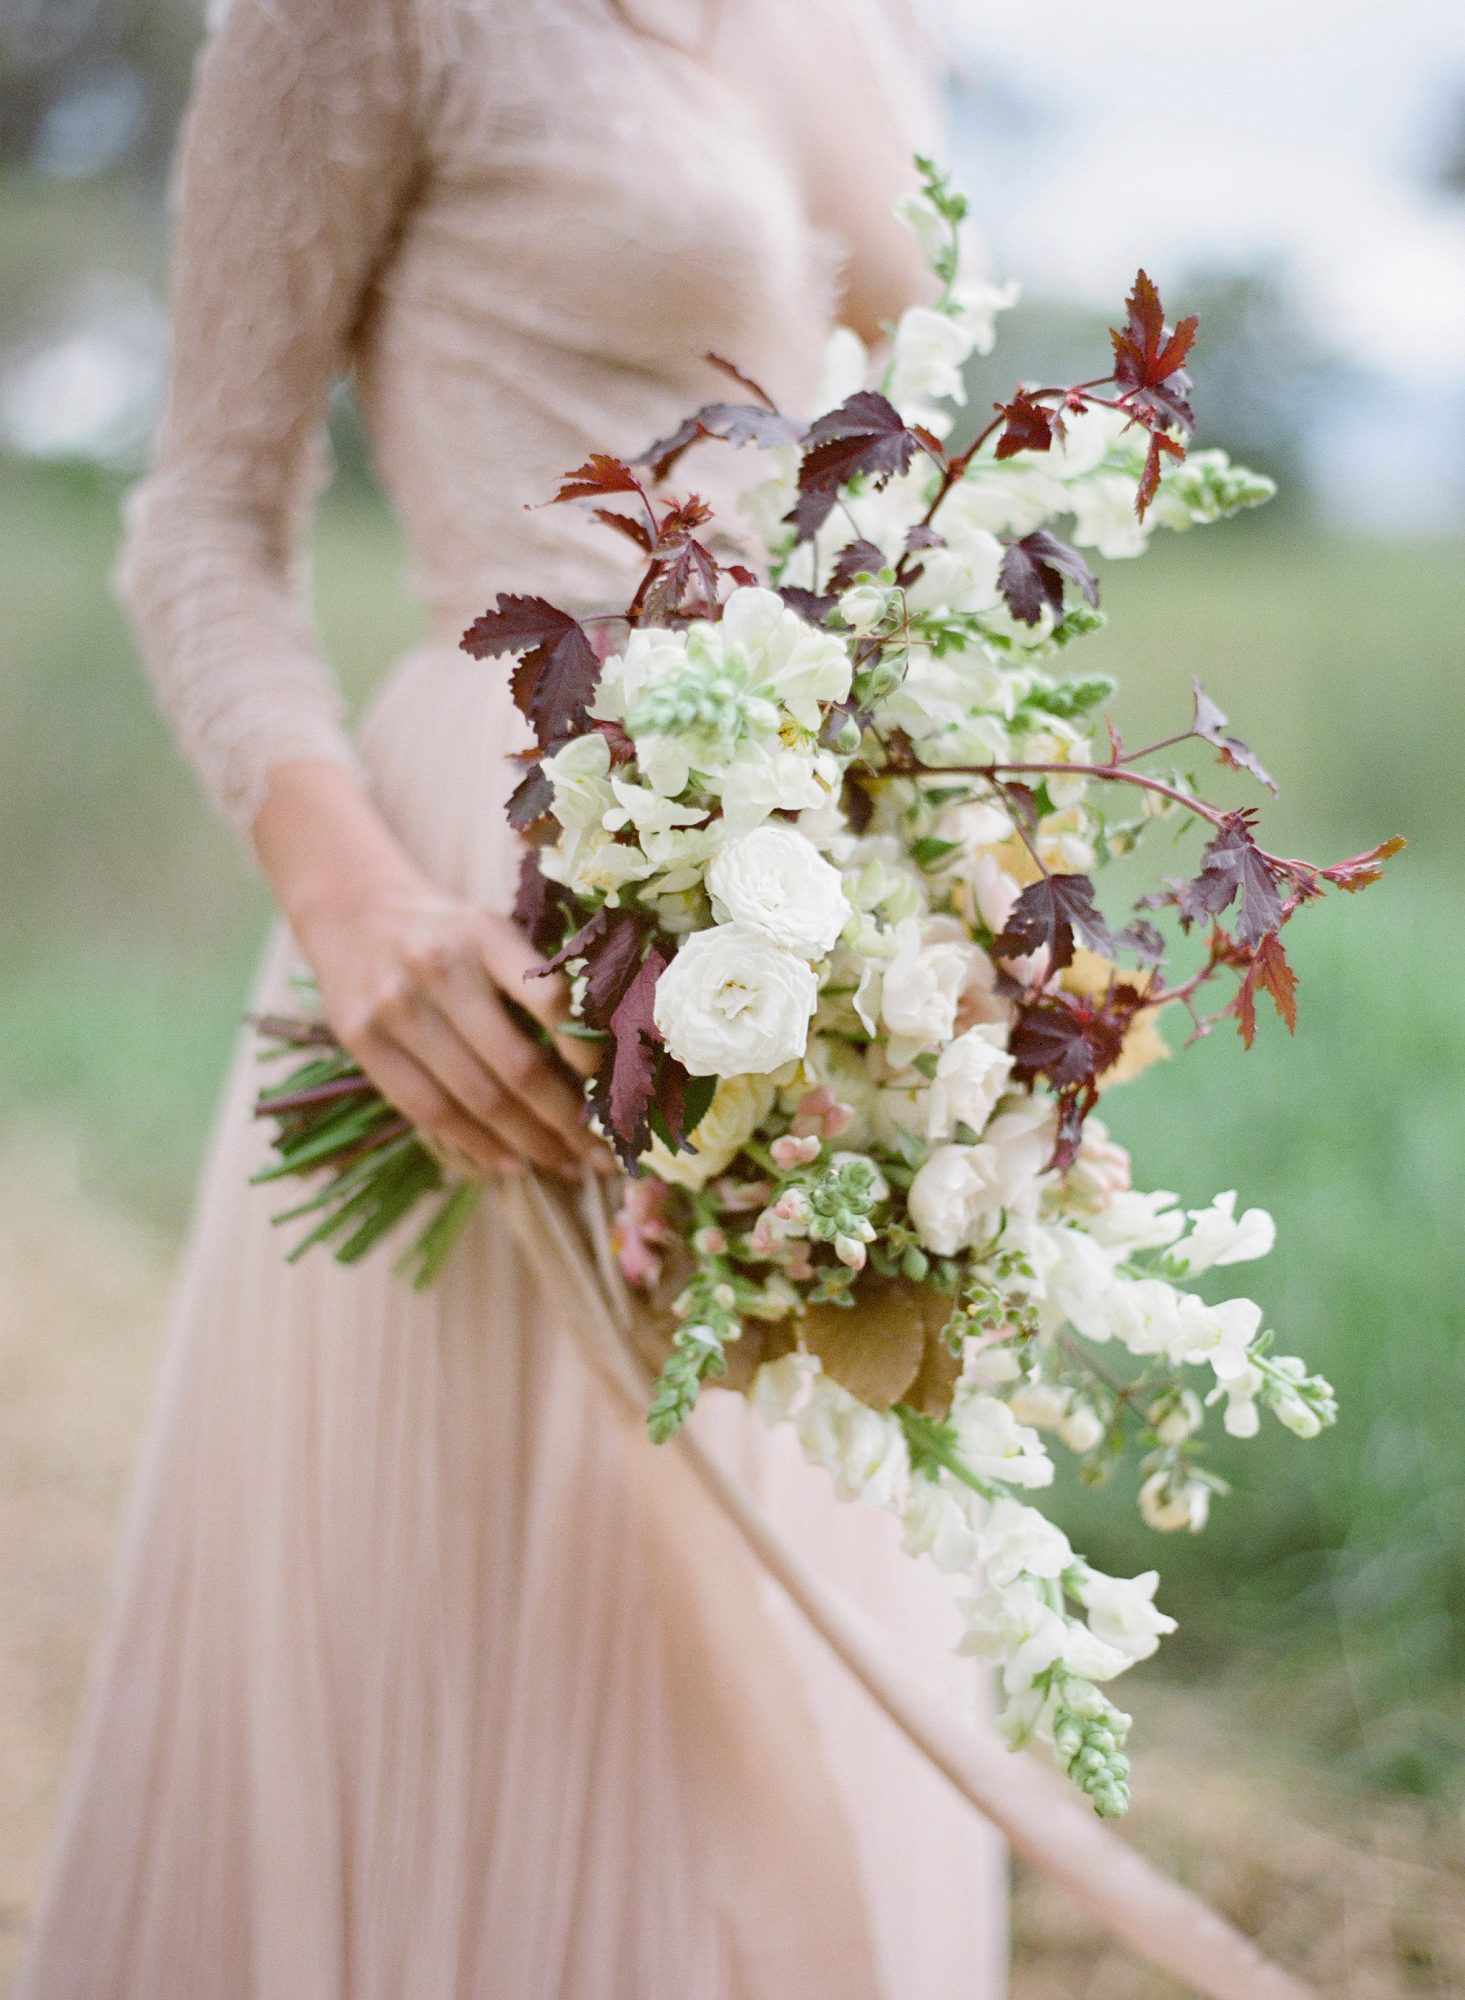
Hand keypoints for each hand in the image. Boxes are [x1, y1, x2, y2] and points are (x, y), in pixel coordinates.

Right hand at [293, 878, 608, 1179]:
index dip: (584, 1051)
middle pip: (516, 1066)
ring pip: (475, 1099)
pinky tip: (509, 1162)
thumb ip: (532, 981)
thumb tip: (592, 1066)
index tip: (608, 1086)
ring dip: (528, 1143)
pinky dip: (476, 1145)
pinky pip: (428, 1111)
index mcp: (486, 934)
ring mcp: (395, 1008)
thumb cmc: (444, 931)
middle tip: (598, 1153)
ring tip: (563, 1164)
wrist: (350, 909)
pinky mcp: (362, 1042)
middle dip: (566, 1120)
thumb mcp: (491, 931)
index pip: (549, 999)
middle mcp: (439, 969)